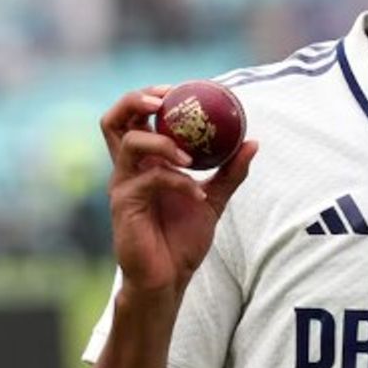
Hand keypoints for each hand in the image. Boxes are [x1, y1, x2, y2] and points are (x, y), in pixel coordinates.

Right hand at [100, 86, 257, 299]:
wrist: (169, 279)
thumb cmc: (183, 239)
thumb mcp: (214, 199)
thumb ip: (231, 171)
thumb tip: (253, 141)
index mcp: (144, 162)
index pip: (135, 117)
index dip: (151, 95)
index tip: (179, 88)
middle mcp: (127, 168)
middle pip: (114, 119)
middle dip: (137, 100)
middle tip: (166, 99)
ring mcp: (122, 185)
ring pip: (130, 142)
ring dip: (162, 140)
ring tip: (189, 155)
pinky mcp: (124, 205)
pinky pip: (150, 179)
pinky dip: (177, 180)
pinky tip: (196, 193)